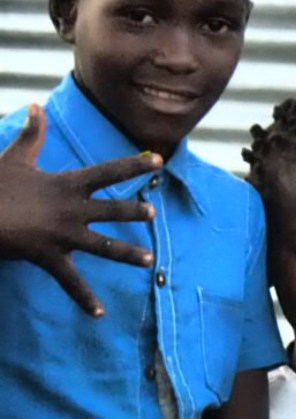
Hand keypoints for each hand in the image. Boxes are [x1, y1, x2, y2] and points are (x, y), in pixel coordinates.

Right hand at [0, 103, 159, 315]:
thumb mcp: (14, 157)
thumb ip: (31, 134)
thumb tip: (35, 106)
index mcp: (67, 184)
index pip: (108, 171)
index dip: (134, 165)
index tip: (158, 161)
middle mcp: (72, 209)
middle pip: (112, 210)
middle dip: (133, 212)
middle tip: (152, 214)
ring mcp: (63, 235)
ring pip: (103, 246)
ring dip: (127, 253)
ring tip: (149, 260)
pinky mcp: (49, 257)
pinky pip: (70, 281)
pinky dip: (84, 298)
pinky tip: (99, 313)